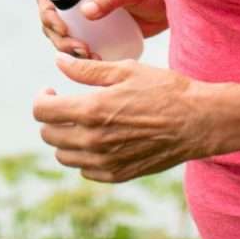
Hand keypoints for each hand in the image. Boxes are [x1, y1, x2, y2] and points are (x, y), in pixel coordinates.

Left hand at [32, 55, 210, 182]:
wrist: (198, 121)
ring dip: (65, 139)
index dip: (41, 99)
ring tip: (81, 123)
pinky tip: (98, 140)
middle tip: (65, 104)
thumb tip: (59, 63)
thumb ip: (87, 70)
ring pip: (64, 156)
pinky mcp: (118, 175)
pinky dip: (84, 156)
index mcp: (92, 110)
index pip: (43, 112)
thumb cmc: (165, 90)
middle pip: (49, 135)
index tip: (52, 91)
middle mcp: (93, 141)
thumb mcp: (126, 70)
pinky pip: (85, 170)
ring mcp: (105, 161)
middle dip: (51, 118)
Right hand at [36, 0, 168, 58]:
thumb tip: (85, 12)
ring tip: (91, 56)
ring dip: (69, 50)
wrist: (172, 4)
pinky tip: (95, 62)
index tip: (63, 28)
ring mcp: (89, 20)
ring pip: (65, 37)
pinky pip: (82, 48)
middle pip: (53, 22)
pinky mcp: (100, 35)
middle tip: (82, 49)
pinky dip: (82, 58)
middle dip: (60, 38)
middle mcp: (81, 1)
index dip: (47, 13)